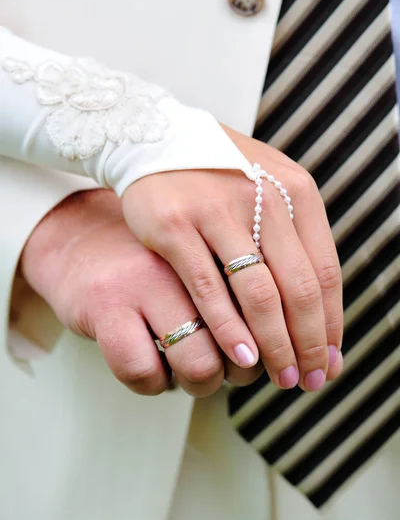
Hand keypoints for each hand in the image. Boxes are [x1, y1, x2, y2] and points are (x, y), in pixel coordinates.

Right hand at [20, 189, 261, 396]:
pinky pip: (144, 371)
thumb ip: (236, 287)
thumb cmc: (150, 262)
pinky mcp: (106, 307)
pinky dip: (153, 384)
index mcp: (216, 242)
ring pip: (199, 363)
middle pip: (241, 341)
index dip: (282, 346)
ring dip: (200, 383)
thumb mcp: (197, 258)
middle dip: (242, 373)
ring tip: (191, 369)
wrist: (79, 239)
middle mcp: (184, 258)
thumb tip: (283, 346)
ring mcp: (143, 281)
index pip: (266, 304)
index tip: (282, 367)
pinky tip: (152, 368)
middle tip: (231, 369)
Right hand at [123, 125, 343, 391]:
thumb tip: (319, 307)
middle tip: (309, 380)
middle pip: (299, 288)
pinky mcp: (176, 226)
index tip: (329, 359)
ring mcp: (218, 211)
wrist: (156, 139)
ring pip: (259, 293)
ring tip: (281, 378)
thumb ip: (294, 239)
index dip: (330, 323)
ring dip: (274, 345)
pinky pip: (209, 289)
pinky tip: (240, 357)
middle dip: (308, 344)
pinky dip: (228, 329)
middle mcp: (265, 198)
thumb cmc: (218, 175)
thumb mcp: (268, 190)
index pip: (324, 271)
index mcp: (296, 191)